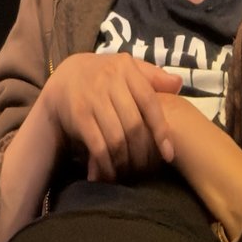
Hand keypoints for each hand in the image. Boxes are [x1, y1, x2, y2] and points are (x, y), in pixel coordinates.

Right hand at [42, 50, 182, 181]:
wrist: (63, 77)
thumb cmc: (102, 76)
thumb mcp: (125, 67)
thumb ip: (152, 76)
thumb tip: (179, 84)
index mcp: (125, 68)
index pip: (149, 102)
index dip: (161, 131)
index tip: (168, 155)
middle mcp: (108, 80)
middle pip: (134, 125)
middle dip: (142, 152)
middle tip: (144, 168)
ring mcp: (92, 98)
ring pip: (117, 137)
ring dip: (124, 160)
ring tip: (129, 172)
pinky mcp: (78, 115)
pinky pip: (97, 144)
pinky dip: (105, 163)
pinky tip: (109, 173)